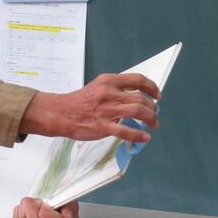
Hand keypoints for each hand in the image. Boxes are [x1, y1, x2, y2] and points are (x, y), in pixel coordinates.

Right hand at [19, 73, 160, 141]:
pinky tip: (145, 137)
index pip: (138, 80)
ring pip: (138, 112)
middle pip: (141, 99)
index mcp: (108, 81)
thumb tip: (137, 97)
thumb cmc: (79, 101)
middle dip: (153, 108)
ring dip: (150, 119)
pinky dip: (139, 135)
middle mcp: (109, 93)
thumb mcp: (98, 87)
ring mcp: (106, 110)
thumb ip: (115, 90)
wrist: (60, 113)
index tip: (157, 95)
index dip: (152, 87)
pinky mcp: (103, 126)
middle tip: (154, 114)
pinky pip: (126, 131)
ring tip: (153, 124)